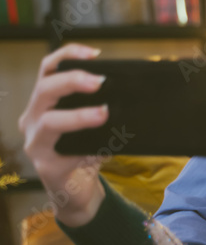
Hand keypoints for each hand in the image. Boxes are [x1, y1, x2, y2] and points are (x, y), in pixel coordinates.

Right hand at [19, 44, 107, 226]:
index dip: (67, 56)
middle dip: (71, 81)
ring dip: (78, 115)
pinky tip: (101, 151)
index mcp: (43, 103)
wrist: (77, 191)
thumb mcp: (93, 125)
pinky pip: (63, 155)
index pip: (47, 70)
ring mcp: (36, 143)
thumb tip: (133, 92)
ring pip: (50, 121)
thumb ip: (102, 107)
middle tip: (99, 82)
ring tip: (103, 113)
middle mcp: (33, 119)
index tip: (94, 54)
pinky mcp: (46, 167)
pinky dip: (85, 150)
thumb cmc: (84, 152)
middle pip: (43, 89)